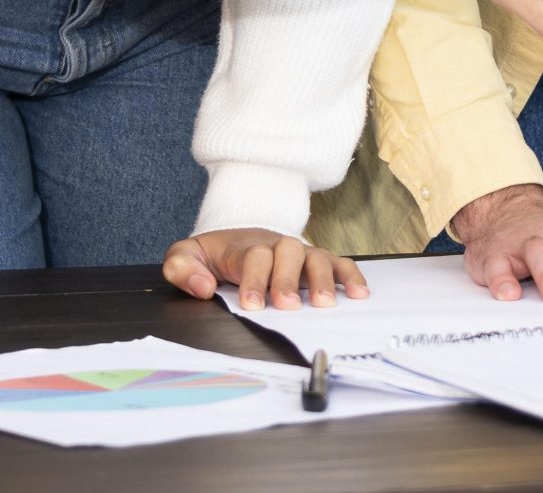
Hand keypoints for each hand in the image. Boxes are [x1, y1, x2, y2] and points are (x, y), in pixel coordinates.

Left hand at [161, 229, 367, 310]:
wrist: (237, 236)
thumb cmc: (213, 255)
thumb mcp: (186, 256)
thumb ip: (184, 269)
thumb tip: (203, 287)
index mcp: (244, 247)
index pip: (254, 257)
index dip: (255, 279)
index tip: (253, 304)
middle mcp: (276, 246)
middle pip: (288, 253)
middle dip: (289, 280)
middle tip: (288, 306)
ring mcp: (299, 252)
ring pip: (316, 257)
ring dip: (322, 279)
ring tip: (325, 304)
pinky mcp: (316, 260)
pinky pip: (337, 262)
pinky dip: (350, 275)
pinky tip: (359, 293)